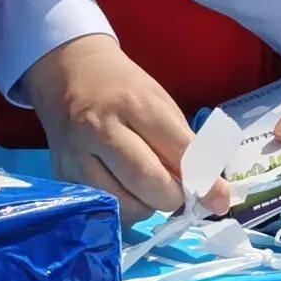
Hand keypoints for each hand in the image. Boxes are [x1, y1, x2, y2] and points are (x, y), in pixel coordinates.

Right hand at [21, 32, 204, 216]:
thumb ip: (183, 145)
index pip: (177, 151)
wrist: (69, 73)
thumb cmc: (123, 88)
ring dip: (147, 206)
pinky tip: (126, 190)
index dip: (203, 182)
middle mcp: (101, 129)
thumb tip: (209, 192)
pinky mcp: (62, 175)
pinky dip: (123, 206)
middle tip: (179, 194)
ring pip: (122, 203)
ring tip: (150, 190)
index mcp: (135, 105)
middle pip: (146, 182)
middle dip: (172, 198)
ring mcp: (76, 154)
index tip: (219, 201)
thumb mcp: (159, 103)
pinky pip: (102, 206)